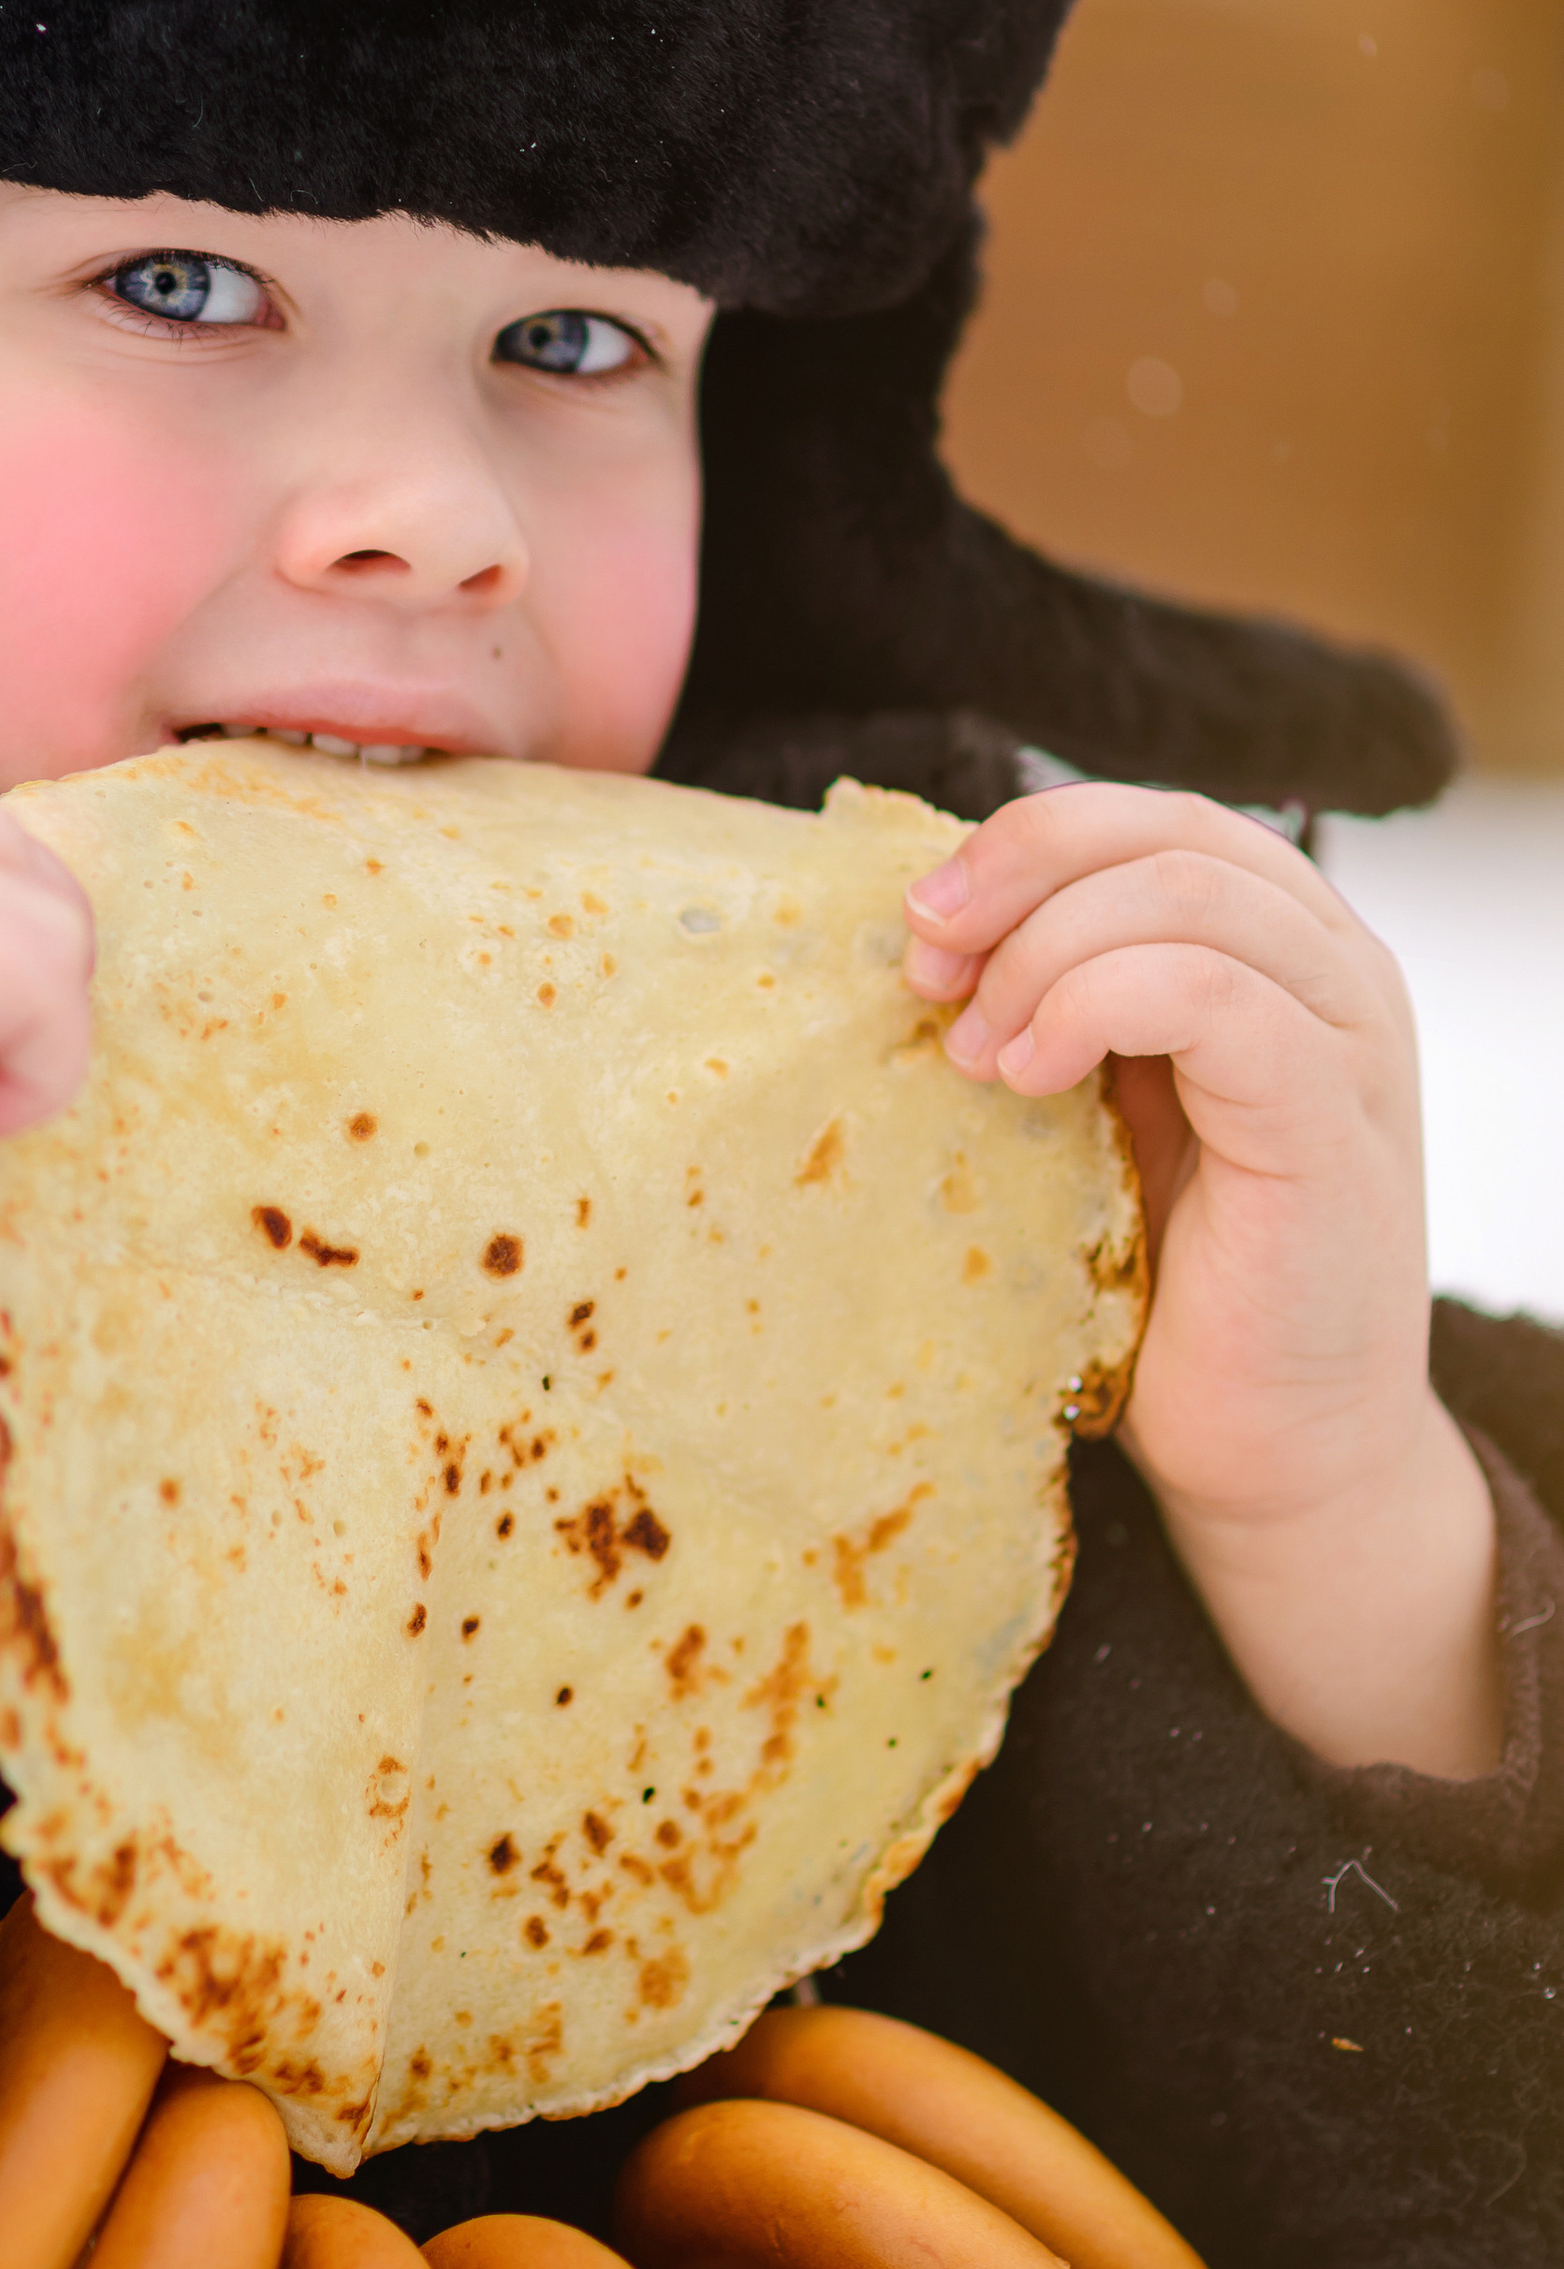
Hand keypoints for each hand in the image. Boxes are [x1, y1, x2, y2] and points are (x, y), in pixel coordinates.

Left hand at [904, 783, 1499, 1779]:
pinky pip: (1215, 998)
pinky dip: (1095, 1005)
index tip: (919, 919)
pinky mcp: (1334, 1124)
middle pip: (1170, 832)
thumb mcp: (1108, 1110)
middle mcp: (1335, 972)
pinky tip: (1028, 1076)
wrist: (1276, 1450)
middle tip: (924, 966)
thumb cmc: (1174, 1287)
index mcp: (1280, 950)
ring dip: (1044, 953)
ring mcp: (1348, 1043)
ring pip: (1189, 895)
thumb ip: (1067, 1004)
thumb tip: (928, 926)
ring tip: (972, 1051)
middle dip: (1020, 875)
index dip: (1025, 840)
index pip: (1155, 817)